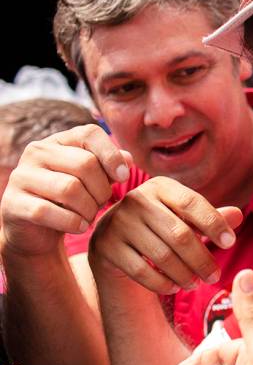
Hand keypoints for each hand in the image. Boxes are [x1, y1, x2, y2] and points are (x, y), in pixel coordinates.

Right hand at [0, 124, 130, 256]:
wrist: (38, 231)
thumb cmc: (73, 200)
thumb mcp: (95, 180)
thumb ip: (111, 166)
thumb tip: (128, 159)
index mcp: (58, 141)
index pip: (89, 133)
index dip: (112, 155)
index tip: (123, 177)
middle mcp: (36, 152)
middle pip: (85, 164)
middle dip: (102, 189)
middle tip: (102, 203)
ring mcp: (21, 176)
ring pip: (69, 189)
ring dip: (88, 209)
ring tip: (89, 216)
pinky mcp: (12, 202)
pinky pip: (48, 212)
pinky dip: (71, 223)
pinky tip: (79, 227)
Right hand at [88, 176, 242, 293]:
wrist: (116, 246)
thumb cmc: (161, 230)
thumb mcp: (186, 220)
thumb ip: (211, 218)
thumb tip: (238, 215)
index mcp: (160, 186)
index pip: (192, 203)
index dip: (214, 223)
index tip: (231, 243)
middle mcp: (135, 200)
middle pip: (179, 234)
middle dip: (202, 259)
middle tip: (215, 276)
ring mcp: (117, 222)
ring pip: (161, 255)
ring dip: (184, 274)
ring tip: (196, 283)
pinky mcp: (105, 246)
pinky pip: (141, 271)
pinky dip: (162, 283)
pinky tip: (174, 288)